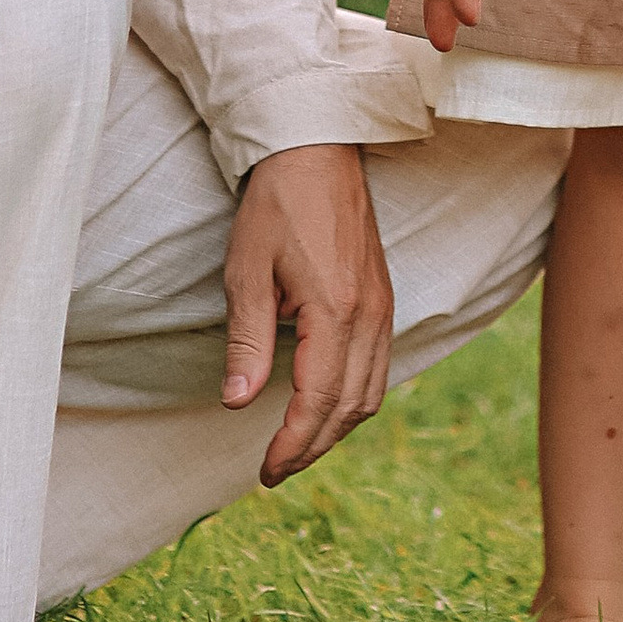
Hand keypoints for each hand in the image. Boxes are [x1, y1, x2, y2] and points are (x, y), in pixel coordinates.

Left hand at [221, 144, 395, 482]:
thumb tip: (238, 403)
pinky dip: (354, 399)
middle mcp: (371, 314)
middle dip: (314, 446)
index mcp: (338, 308)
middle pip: (351, 406)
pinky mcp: (384, 298)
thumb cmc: (276, 205)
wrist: (316, 150)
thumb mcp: (247, 271)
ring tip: (297, 445)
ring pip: (372, 392)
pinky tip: (325, 404)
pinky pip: (379, 367)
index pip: (319, 400)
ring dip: (337, 427)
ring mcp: (384, 306)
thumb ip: (247, 341)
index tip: (266, 471)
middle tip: (274, 468)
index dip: (293, 444)